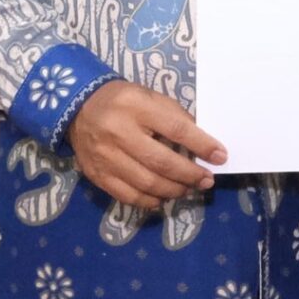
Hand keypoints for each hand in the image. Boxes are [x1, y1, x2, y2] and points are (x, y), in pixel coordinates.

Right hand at [69, 81, 226, 209]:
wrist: (78, 109)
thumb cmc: (123, 101)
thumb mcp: (150, 98)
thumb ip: (174, 118)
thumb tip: (202, 145)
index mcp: (136, 106)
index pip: (176, 129)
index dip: (202, 145)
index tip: (220, 156)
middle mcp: (118, 133)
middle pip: (162, 162)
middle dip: (190, 175)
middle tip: (206, 180)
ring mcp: (105, 157)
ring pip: (147, 183)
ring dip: (174, 190)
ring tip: (188, 188)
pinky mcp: (97, 175)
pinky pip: (129, 196)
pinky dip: (151, 200)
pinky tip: (164, 196)